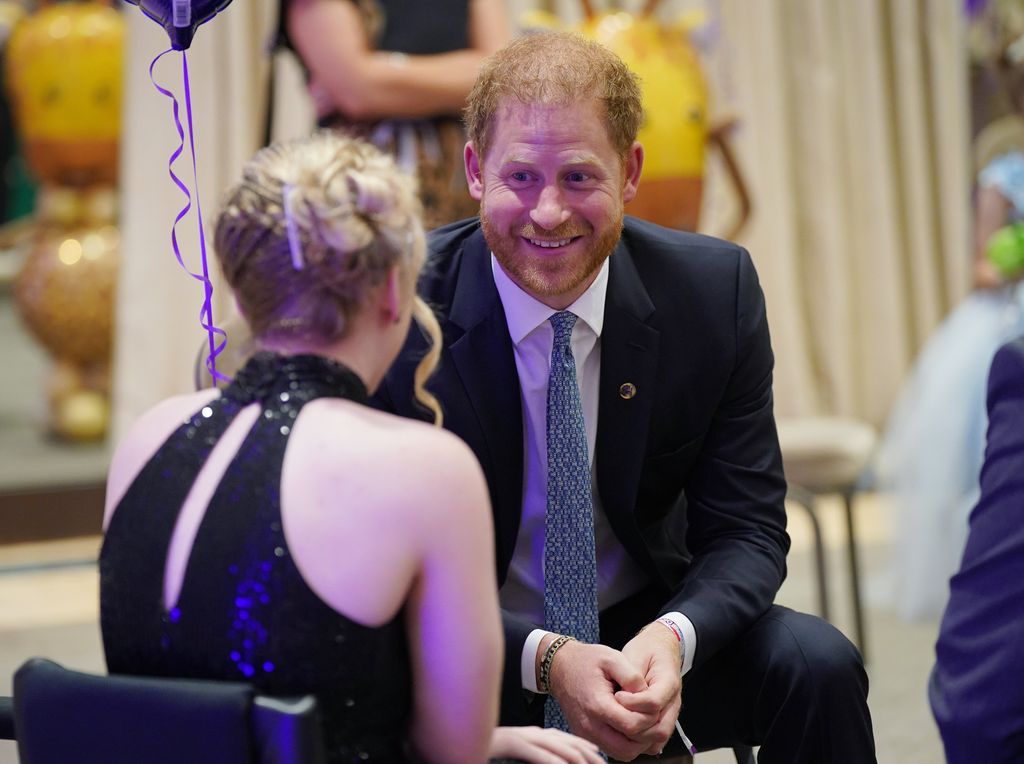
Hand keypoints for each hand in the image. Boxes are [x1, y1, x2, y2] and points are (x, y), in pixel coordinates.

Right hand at [488, 726, 603, 763]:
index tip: (599, 755)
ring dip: (575, 757)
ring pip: (555, 746)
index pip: (562, 738)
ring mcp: (520, 737)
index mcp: (529, 734)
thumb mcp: (515, 749)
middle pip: (564, 741)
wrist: (461, 734)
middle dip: (586, 752)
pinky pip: (537, 754)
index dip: (582, 745)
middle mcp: (528, 733)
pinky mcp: (511, 744)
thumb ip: (531, 751)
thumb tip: (549, 758)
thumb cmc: (485, 743)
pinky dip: (552, 761)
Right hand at [546, 640, 656, 760]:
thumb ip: (632, 677)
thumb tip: (648, 696)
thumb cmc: (587, 660)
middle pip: (628, 749)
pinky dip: (625, 743)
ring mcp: (586, 734)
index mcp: (597, 704)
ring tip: (641, 720)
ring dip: (637, 743)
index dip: (649, 717)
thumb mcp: (612, 658)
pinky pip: (612, 750)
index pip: (632, 726)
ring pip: (621, 754)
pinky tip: (628, 724)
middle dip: (646, 735)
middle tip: (649, 716)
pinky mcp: (585, 737)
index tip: (649, 702)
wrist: (560, 668)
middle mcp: (589, 725)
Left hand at [616, 623, 683, 755]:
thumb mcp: (636, 654)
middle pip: (659, 729)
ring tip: (617, 724)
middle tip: (615, 715)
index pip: (653, 702)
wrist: (659, 649)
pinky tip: (623, 731)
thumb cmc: (646, 651)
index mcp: (669, 682)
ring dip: (637, 738)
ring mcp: (670, 714)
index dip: (632, 703)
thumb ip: (630, 676)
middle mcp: (674, 702)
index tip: (617, 695)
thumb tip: (622, 697)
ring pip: (658, 739)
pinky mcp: (663, 721)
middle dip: (634, 727)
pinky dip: (640, 742)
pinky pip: (655, 741)